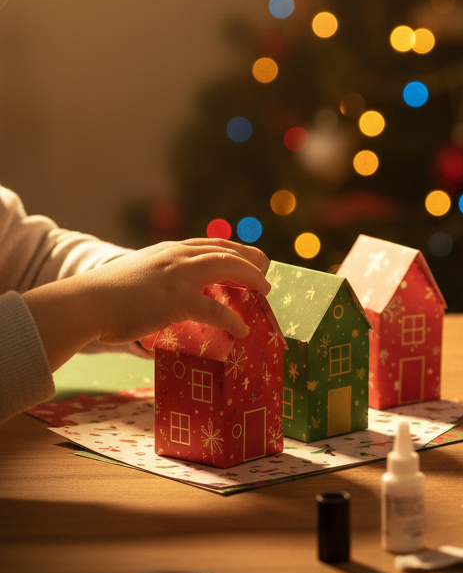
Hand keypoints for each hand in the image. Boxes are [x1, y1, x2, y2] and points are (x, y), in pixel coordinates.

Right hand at [22, 238, 270, 369]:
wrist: (87, 302)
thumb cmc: (107, 294)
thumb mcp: (139, 274)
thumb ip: (159, 278)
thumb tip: (169, 297)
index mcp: (169, 250)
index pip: (211, 243)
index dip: (234, 249)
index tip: (249, 256)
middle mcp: (178, 257)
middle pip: (226, 251)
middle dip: (251, 259)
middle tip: (265, 271)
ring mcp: (179, 277)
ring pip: (228, 268)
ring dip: (252, 279)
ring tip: (265, 291)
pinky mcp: (177, 301)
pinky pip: (215, 310)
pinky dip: (232, 319)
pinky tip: (242, 330)